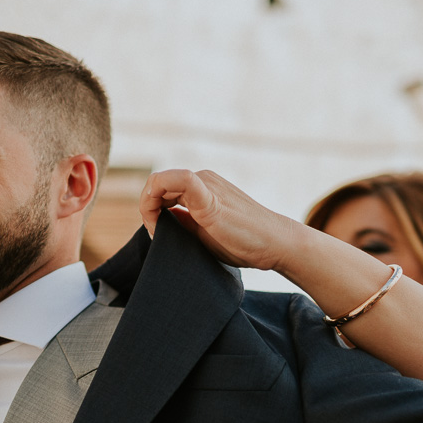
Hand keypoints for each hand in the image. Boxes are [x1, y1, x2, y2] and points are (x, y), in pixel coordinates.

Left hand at [139, 169, 302, 271]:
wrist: (274, 244)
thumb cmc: (243, 241)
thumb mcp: (203, 231)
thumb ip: (183, 222)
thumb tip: (157, 221)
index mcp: (201, 185)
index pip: (161, 186)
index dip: (149, 208)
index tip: (156, 232)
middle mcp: (202, 178)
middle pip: (157, 184)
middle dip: (147, 209)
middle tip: (156, 235)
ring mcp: (207, 184)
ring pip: (160, 181)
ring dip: (149, 207)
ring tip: (159, 232)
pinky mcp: (210, 198)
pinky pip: (180, 180)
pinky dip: (159, 196)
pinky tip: (159, 219)